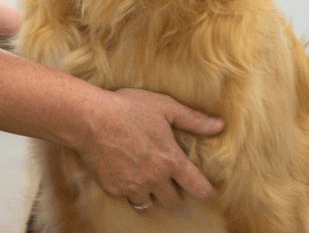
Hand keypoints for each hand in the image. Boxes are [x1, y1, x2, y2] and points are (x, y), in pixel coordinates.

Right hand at [75, 88, 223, 210]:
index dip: (205, 191)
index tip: (206, 190)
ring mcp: (133, 186)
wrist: (89, 118)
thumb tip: (219, 125)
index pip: (198, 187)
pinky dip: (127, 188)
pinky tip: (123, 172)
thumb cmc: (127, 108)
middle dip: (173, 192)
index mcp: (170, 160)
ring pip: (149, 203)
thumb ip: (192, 119)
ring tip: (144, 179)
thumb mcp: (163, 106)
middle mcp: (154, 178)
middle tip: (167, 179)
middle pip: (173, 201)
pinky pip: (126, 197)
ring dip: (150, 194)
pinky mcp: (113, 189)